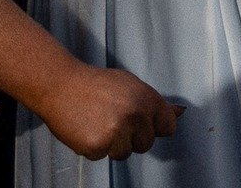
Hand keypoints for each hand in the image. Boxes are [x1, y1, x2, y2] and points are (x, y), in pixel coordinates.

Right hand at [30, 64, 180, 160]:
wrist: (61, 85)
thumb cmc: (96, 84)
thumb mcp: (131, 85)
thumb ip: (154, 102)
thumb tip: (179, 112)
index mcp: (148, 99)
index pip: (168, 127)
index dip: (155, 128)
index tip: (145, 125)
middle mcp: (136, 116)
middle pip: (146, 144)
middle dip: (132, 138)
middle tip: (114, 121)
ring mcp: (117, 132)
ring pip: (124, 153)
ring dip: (112, 145)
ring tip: (99, 124)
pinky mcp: (97, 145)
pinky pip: (101, 156)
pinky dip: (94, 148)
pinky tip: (87, 129)